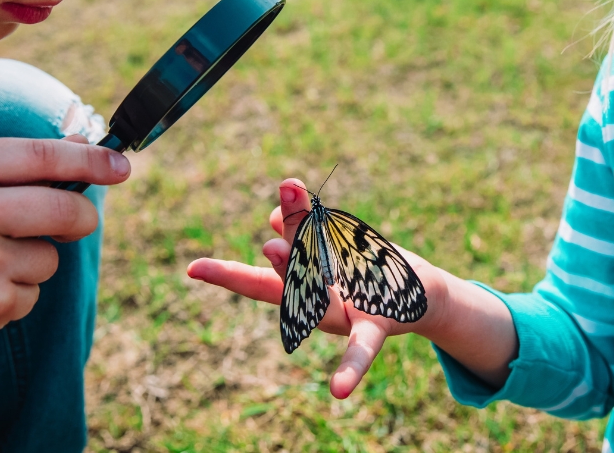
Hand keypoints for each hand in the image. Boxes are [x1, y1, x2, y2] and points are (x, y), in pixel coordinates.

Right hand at [0, 135, 129, 399]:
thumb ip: (2, 166)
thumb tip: (82, 150)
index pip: (42, 156)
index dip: (91, 161)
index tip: (122, 165)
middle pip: (66, 211)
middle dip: (81, 220)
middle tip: (74, 224)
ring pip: (50, 259)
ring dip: (30, 265)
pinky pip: (30, 297)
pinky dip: (11, 298)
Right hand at [189, 179, 457, 398]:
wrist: (421, 296)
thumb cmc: (369, 271)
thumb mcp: (336, 248)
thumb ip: (304, 234)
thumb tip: (273, 220)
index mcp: (305, 286)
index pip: (260, 280)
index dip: (226, 276)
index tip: (192, 270)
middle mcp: (318, 306)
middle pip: (296, 276)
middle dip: (284, 253)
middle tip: (271, 229)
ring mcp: (346, 318)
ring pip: (321, 296)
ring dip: (303, 271)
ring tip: (275, 247)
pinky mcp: (379, 328)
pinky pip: (362, 350)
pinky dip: (350, 369)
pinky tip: (337, 392)